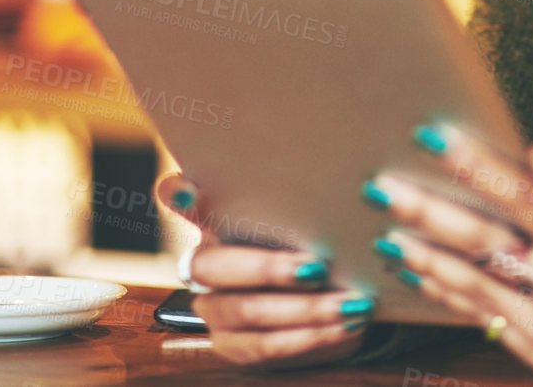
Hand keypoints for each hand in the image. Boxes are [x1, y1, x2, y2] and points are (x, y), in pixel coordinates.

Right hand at [155, 173, 379, 368]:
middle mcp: (205, 261)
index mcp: (217, 218)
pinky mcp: (231, 343)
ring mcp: (213, 305)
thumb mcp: (316, 217)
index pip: (178, 197)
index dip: (177, 194)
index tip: (190, 191)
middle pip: (215, 265)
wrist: (329, 297)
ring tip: (349, 304)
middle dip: (268, 268)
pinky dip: (309, 336)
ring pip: (245, 310)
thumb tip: (356, 188)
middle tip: (318, 268)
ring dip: (303, 309)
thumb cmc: (319, 240)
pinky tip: (343, 326)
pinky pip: (264, 345)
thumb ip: (313, 204)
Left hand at [364, 125, 532, 378]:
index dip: (474, 165)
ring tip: (389, 236)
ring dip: (427, 260)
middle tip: (383, 190)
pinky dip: (453, 297)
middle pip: (482, 244)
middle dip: (427, 213)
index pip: (521, 196)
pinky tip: (427, 277)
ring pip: (475, 288)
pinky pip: (488, 323)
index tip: (435, 138)